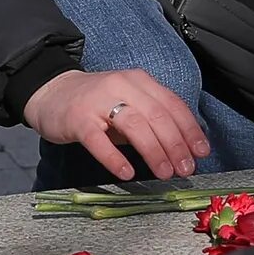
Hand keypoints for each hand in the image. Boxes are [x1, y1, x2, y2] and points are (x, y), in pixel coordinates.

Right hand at [23, 68, 207, 182]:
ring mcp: (99, 101)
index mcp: (140, 81)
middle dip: (175, 144)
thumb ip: (153, 120)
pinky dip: (114, 158)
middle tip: (185, 169)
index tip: (202, 152)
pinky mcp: (78, 119)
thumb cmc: (97, 104)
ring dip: (154, 151)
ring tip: (165, 173)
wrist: (51, 93)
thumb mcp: (130, 103)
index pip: (172, 104)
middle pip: (157, 115)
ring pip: (134, 125)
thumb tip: (185, 147)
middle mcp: (122, 86)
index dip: (190, 129)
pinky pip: (99, 140)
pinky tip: (126, 173)